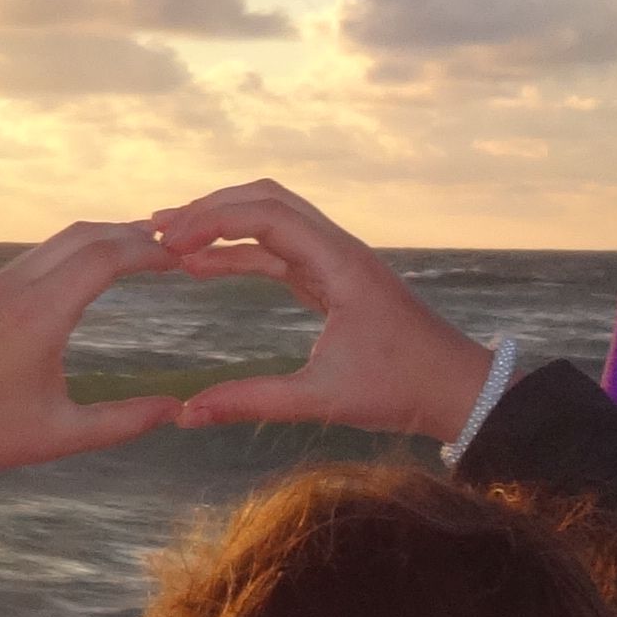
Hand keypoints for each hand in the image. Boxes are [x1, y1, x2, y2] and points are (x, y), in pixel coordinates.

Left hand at [0, 222, 182, 469]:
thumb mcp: (62, 433)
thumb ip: (123, 421)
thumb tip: (176, 411)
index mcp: (38, 313)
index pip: (104, 257)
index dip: (147, 253)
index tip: (178, 259)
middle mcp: (11, 287)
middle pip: (80, 235)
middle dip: (126, 235)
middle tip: (164, 246)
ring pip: (50, 244)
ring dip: (93, 242)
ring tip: (129, 254)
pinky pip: (27, 260)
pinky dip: (63, 256)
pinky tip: (77, 276)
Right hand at [148, 182, 496, 442]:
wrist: (459, 389)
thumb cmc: (403, 390)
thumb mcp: (323, 398)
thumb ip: (252, 401)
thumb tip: (186, 416)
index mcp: (340, 263)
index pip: (265, 216)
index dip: (211, 222)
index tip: (166, 243)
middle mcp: (338, 250)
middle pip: (265, 201)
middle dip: (209, 209)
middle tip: (156, 230)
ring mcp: (336, 262)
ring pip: (271, 221)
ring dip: (222, 226)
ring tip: (168, 242)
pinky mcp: (332, 280)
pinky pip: (277, 252)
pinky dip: (238, 253)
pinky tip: (201, 266)